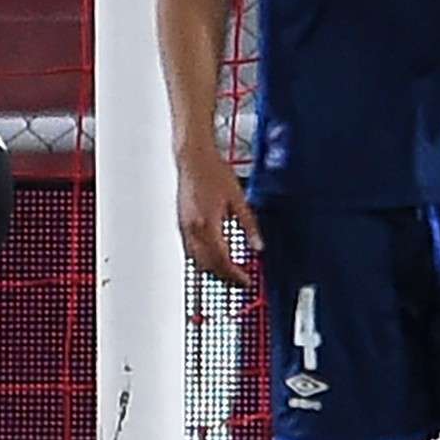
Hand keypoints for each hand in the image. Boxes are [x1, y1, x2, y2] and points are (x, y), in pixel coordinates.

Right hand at [177, 150, 259, 286]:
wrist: (193, 158)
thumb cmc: (213, 172)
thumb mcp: (238, 199)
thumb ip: (249, 225)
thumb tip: (258, 245)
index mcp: (208, 224)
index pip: (222, 260)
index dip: (235, 274)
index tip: (246, 281)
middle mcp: (193, 229)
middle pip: (208, 264)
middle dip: (224, 277)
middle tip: (239, 281)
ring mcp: (185, 227)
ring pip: (196, 260)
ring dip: (212, 270)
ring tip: (227, 273)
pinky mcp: (181, 223)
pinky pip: (190, 250)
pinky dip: (201, 259)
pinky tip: (211, 258)